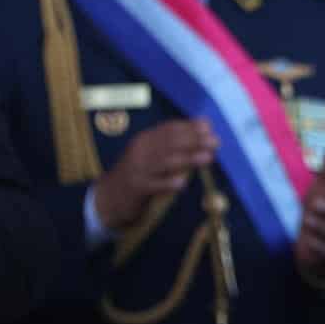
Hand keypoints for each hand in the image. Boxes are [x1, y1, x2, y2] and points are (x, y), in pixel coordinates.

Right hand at [91, 119, 218, 233]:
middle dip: (194, 140)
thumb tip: (203, 131)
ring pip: (165, 162)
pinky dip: (168, 183)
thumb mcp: (152, 154)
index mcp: (145, 139)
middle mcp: (141, 151)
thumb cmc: (139, 173)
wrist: (109, 196)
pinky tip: (182, 183)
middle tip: (215, 141)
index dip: (189, 127)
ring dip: (188, 159)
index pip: (169, 129)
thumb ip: (173, 144)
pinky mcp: (136, 189)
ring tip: (207, 158)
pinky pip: (154, 185)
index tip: (209, 127)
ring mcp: (138, 170)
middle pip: (169, 143)